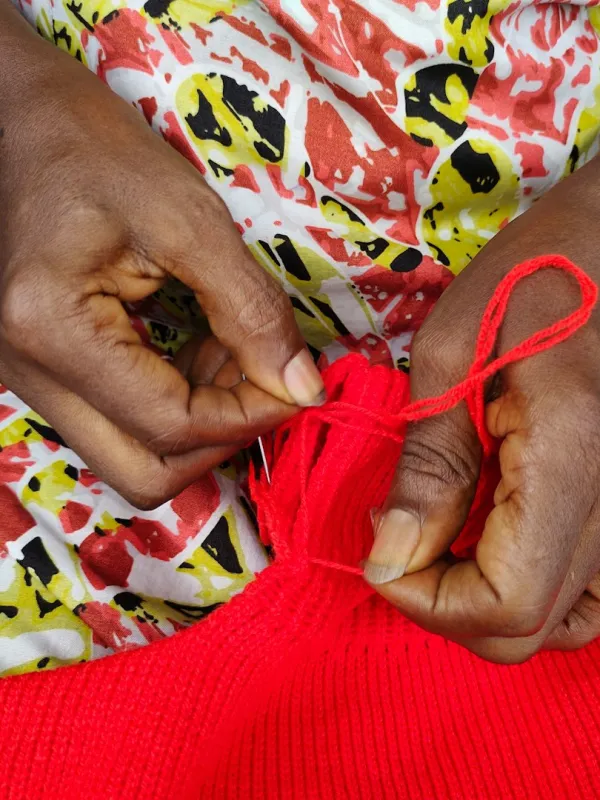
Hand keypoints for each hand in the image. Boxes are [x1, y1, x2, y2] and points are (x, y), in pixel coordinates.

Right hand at [0, 7, 322, 507]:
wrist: (20, 123)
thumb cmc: (96, 151)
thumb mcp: (190, 219)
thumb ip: (252, 310)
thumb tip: (302, 387)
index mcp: (53, 330)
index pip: (170, 426)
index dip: (249, 416)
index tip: (298, 383)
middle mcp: (28, 373)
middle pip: (144, 474)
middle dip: (221, 438)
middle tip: (265, 380)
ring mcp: (30, 379)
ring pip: (133, 456)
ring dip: (202, 422)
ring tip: (233, 352)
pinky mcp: (45, 372)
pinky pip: (121, 423)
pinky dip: (176, 402)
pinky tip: (203, 349)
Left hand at [364, 156, 599, 662]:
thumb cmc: (536, 275)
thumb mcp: (456, 351)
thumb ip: (429, 462)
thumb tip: (391, 556)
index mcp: (571, 460)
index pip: (505, 603)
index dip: (427, 599)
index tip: (381, 552)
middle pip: (529, 627)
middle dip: (445, 603)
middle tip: (401, 542)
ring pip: (566, 624)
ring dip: (490, 602)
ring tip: (447, 539)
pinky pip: (591, 593)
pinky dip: (534, 585)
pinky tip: (497, 535)